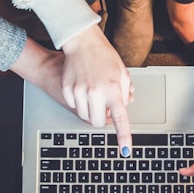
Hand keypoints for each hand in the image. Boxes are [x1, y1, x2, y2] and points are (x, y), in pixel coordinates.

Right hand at [60, 25, 133, 155]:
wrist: (82, 43)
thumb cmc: (104, 56)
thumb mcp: (122, 73)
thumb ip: (124, 94)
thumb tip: (123, 109)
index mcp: (113, 89)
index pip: (120, 119)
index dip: (124, 137)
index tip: (125, 150)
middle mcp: (95, 92)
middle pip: (98, 122)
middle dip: (102, 119)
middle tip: (105, 107)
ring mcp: (79, 92)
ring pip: (85, 116)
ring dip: (91, 111)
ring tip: (94, 94)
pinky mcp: (67, 90)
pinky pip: (74, 106)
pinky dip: (80, 103)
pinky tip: (83, 88)